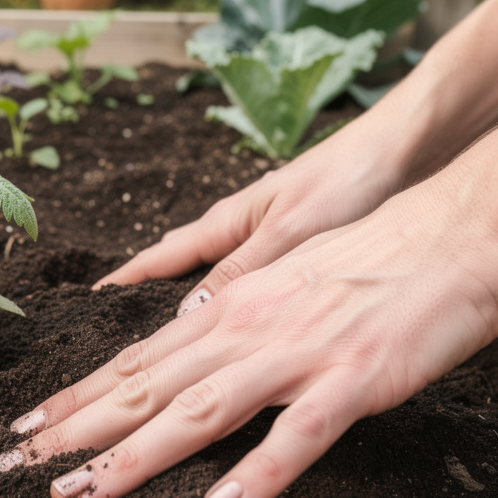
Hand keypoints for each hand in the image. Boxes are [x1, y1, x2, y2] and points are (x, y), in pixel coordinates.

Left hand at [0, 184, 497, 497]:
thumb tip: (198, 340)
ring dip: (131, 459)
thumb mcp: (289, 281)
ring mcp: (297, 353)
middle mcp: (246, 328)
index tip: (24, 427)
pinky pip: (299, 434)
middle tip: (5, 466)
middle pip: (143, 387)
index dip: (76, 397)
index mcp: (230, 308)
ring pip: (197, 412)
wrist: (461, 228)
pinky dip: (259, 471)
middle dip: (70, 432)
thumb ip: (240, 317)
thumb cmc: (381, 258)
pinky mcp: (353, 378)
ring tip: (73, 494)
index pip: (135, 360)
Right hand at [94, 120, 407, 313]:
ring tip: (166, 348)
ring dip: (191, 313)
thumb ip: (243, 272)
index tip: (86, 308)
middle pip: (178, 272)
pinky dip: (237, 313)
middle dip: (145, 303)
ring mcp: (271, 243)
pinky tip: (242, 337)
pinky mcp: (305, 255)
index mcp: (230, 222)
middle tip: (114, 341)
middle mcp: (243, 233)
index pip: (161, 258)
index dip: (125, 285)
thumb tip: (186, 314)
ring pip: (216, 285)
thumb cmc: (350, 179)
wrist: (411, 149)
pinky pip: (255, 293)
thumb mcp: (292, 229)